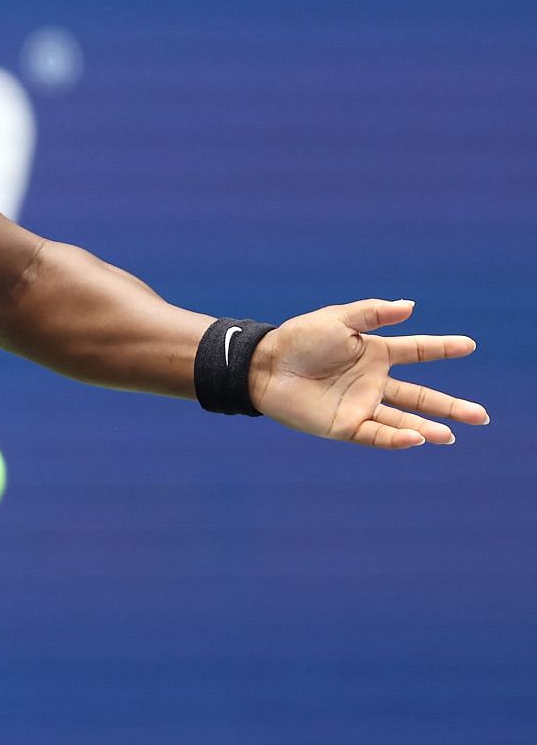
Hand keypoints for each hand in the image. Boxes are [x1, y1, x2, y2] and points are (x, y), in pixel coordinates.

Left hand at [248, 298, 489, 448]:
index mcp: (374, 353)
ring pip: (403, 420)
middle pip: (419, 395)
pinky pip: (376, 434)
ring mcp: (360, 404)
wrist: (263, 366)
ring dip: (428, 427)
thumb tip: (411, 306)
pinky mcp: (344, 425)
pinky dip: (396, 438)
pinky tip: (418, 438)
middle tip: (480, 416)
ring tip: (453, 434)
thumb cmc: (297, 339)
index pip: (417, 351)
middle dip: (449, 406)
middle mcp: (372, 381)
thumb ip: (373, 314)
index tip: (469, 345)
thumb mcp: (338, 319)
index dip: (442, 348)